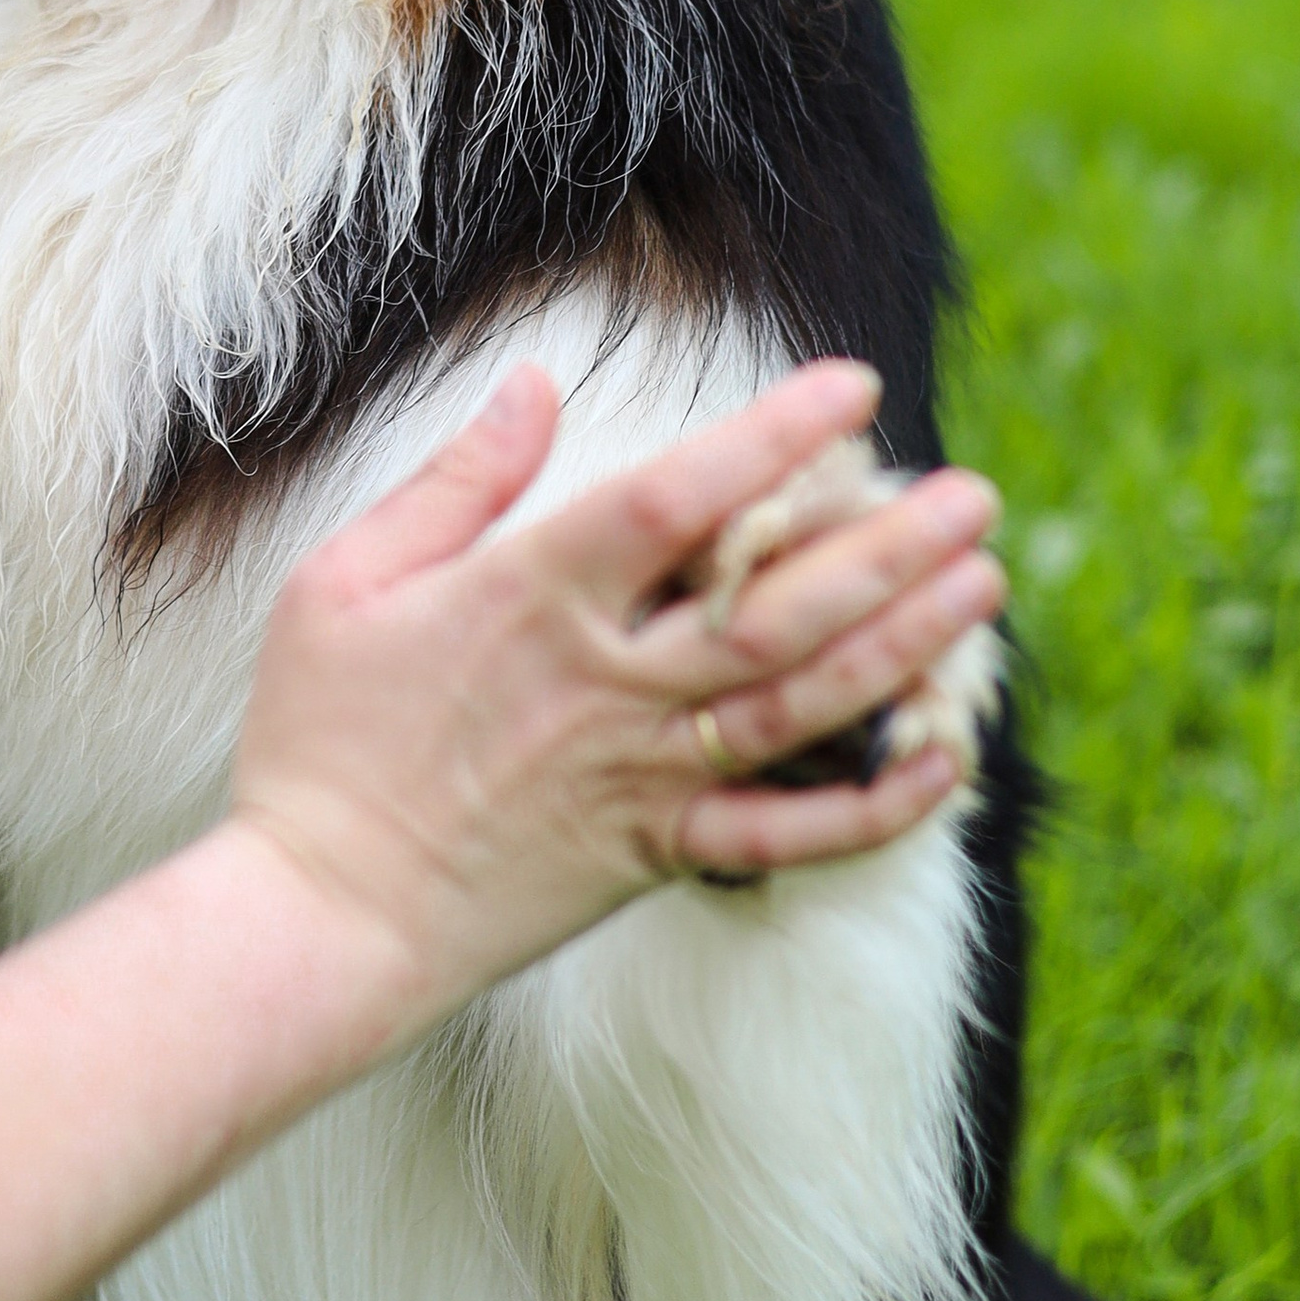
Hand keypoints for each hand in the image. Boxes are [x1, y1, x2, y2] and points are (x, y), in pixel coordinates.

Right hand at [229, 360, 1005, 1038]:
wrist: (319, 916)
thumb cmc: (317, 742)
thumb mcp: (342, 582)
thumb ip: (453, 482)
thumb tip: (536, 385)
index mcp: (532, 596)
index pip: (681, 495)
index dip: (775, 435)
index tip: (852, 389)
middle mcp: (608, 681)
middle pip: (778, 600)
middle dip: (889, 542)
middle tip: (970, 494)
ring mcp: (640, 773)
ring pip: (802, 702)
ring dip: (905, 641)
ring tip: (982, 585)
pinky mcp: (654, 854)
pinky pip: (786, 833)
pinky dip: (873, 803)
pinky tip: (945, 757)